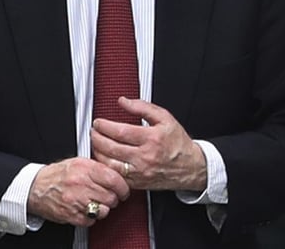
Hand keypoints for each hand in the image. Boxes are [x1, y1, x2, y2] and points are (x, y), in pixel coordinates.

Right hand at [27, 157, 128, 226]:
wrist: (35, 187)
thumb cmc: (59, 174)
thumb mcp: (79, 162)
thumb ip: (99, 167)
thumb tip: (119, 174)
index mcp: (85, 169)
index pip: (114, 179)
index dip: (123, 187)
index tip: (124, 190)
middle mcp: (81, 184)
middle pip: (111, 197)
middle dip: (114, 199)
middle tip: (111, 197)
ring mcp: (75, 201)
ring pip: (103, 210)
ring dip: (104, 208)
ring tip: (98, 203)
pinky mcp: (70, 215)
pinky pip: (91, 220)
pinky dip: (92, 217)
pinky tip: (87, 210)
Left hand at [91, 97, 206, 191]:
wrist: (190, 166)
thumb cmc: (177, 143)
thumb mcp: (166, 118)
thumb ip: (143, 107)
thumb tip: (124, 101)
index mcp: (152, 138)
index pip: (120, 131)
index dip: (105, 126)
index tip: (99, 122)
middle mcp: (145, 156)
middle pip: (111, 147)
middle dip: (97, 137)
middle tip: (94, 131)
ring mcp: (140, 171)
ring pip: (109, 163)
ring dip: (98, 152)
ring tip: (96, 143)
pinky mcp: (137, 183)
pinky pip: (114, 176)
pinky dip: (105, 166)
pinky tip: (104, 158)